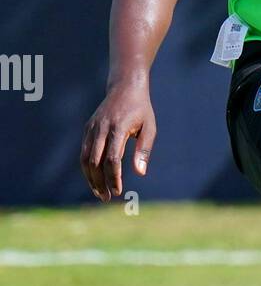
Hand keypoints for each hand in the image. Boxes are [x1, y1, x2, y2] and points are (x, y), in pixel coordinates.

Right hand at [80, 81, 155, 201]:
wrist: (125, 87)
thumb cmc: (141, 110)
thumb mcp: (149, 128)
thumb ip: (144, 150)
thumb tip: (140, 173)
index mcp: (118, 128)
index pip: (112, 159)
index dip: (114, 177)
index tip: (118, 191)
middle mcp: (101, 128)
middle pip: (95, 161)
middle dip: (99, 182)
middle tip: (107, 198)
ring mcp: (92, 128)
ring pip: (85, 158)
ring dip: (90, 178)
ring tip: (100, 193)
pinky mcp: (88, 128)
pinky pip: (84, 151)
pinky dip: (87, 168)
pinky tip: (95, 179)